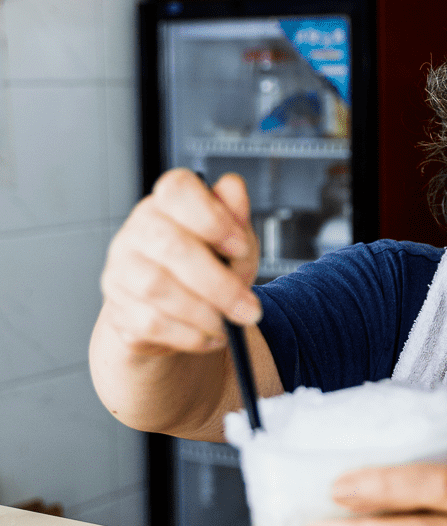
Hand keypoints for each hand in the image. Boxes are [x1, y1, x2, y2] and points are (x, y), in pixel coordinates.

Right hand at [99, 169, 261, 357]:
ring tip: (227, 324)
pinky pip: (151, 323)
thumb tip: (233, 189)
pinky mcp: (117, 309)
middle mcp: (137, 230)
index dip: (212, 216)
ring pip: (157, 287)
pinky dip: (189, 335)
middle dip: (219, 284)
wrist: (177, 318)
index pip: (177, 189)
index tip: (240, 247)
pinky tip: (208, 336)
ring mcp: (121, 270)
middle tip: (249, 308)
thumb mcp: (234, 242)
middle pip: (171, 246)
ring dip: (204, 312)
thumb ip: (237, 217)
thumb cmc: (208, 269)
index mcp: (167, 204)